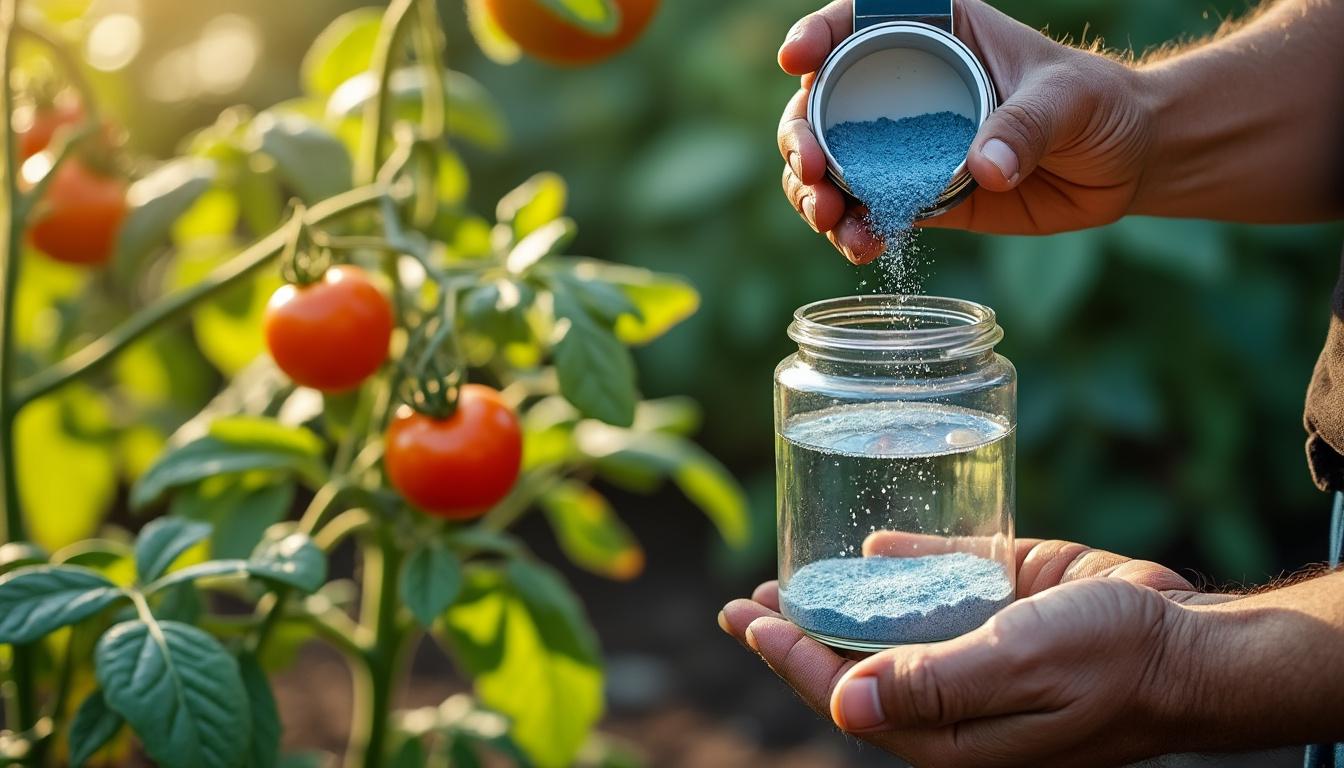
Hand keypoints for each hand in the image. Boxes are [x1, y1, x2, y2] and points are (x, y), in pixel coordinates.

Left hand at [720, 538, 1226, 767]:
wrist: (1192, 643)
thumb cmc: (1113, 666)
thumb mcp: (1018, 670)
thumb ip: (932, 685)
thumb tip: (841, 705)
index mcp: (949, 731)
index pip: (846, 695)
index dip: (790, 658)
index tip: (745, 620)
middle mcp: (952, 693)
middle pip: (855, 665)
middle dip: (797, 634)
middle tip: (745, 601)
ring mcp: (976, 650)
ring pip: (889, 627)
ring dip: (839, 603)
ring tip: (786, 580)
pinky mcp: (1001, 606)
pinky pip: (940, 583)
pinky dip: (904, 564)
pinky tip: (871, 546)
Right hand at [778, 0, 1154, 262]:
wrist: (1122, 162)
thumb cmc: (1098, 103)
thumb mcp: (1067, 99)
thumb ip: (1024, 126)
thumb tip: (983, 169)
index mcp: (935, 33)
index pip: (858, 22)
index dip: (817, 34)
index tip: (796, 61)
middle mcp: (903, 86)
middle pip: (823, 104)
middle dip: (802, 138)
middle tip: (813, 171)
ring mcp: (904, 146)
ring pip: (832, 166)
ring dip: (816, 195)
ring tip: (830, 220)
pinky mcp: (916, 196)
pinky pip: (867, 212)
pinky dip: (854, 232)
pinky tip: (862, 247)